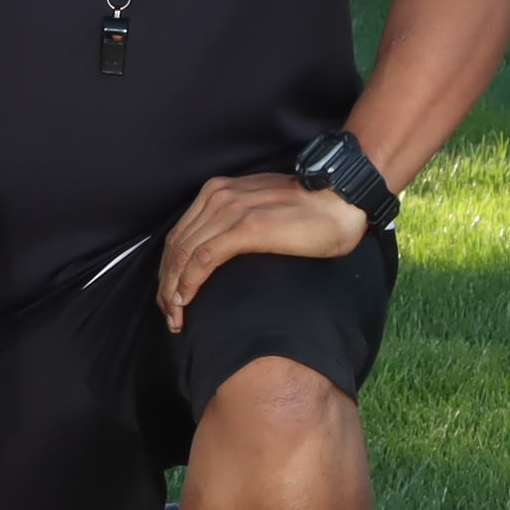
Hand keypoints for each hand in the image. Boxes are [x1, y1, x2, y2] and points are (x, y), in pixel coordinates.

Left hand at [157, 172, 368, 329]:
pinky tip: (186, 301)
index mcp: (218, 191)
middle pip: (175, 246)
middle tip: (169, 315)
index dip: (169, 268)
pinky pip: (203, 259)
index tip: (170, 297)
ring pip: (183, 254)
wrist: (343, 200)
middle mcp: (217, 196)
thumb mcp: (263, 212)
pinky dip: (188, 283)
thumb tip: (223, 254)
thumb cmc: (312, 212)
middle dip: (166, 284)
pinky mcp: (246, 227)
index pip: (179, 234)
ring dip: (173, 290)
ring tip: (176, 317)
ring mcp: (230, 210)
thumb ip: (238, 225)